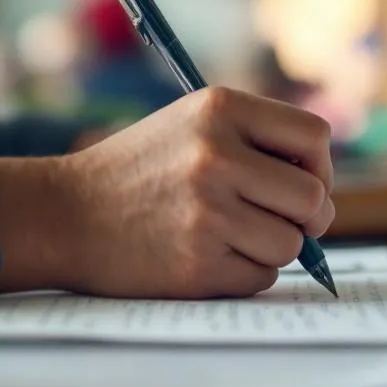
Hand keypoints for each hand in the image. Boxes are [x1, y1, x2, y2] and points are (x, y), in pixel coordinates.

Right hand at [56, 87, 334, 298]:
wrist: (65, 214)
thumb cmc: (137, 170)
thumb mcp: (190, 124)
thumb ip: (253, 140)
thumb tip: (322, 190)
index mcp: (219, 109)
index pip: (315, 137)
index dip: (318, 166)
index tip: (301, 181)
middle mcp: (217, 155)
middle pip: (313, 198)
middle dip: (308, 217)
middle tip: (282, 221)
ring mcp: (208, 211)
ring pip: (291, 244)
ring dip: (271, 247)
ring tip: (229, 236)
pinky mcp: (198, 262)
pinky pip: (261, 277)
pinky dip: (244, 273)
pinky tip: (207, 256)